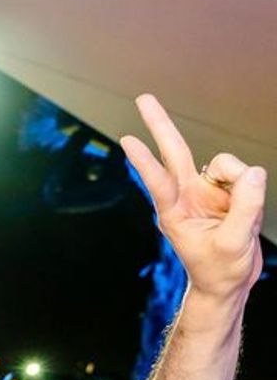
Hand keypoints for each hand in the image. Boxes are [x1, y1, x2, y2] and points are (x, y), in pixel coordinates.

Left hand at [120, 94, 265, 301]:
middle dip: (160, 124)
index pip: (158, 181)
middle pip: (174, 152)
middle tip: (143, 97)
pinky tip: (246, 211)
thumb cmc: (221, 269)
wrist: (229, 282)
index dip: (145, 161)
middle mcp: (187, 195)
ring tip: (241, 215)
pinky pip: (245, 175)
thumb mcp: (233, 243)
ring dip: (240, 181)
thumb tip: (253, 171)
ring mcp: (207, 190)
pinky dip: (251, 187)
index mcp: (174, 211)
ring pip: (226, 164)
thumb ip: (245, 207)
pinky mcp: (226, 190)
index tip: (127, 140)